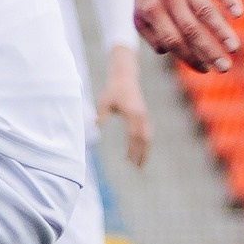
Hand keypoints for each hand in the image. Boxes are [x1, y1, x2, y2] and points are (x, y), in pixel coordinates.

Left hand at [98, 44, 149, 166]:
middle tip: (138, 168)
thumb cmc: (113, 89)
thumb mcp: (105, 101)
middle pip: (144, 139)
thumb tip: (95, 125)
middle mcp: (141, 115)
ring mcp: (144, 115)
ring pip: (148, 136)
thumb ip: (101, 114)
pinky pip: (147, 132)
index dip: (132, 149)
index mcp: (132, 113)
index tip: (128, 160)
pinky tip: (141, 151)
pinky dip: (145, 143)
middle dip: (142, 154)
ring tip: (140, 163)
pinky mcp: (143, 115)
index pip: (134, 135)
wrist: (125, 76)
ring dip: (145, 150)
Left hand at [134, 0, 243, 73]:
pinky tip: (238, 13)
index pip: (173, 40)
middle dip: (209, 51)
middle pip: (191, 29)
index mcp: (152, 10)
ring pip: (205, 10)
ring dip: (221, 31)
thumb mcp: (141, 11)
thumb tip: (169, 51)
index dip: (190, 57)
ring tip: (234, 47)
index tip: (206, 69)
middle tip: (225, 68)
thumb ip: (152, 34)